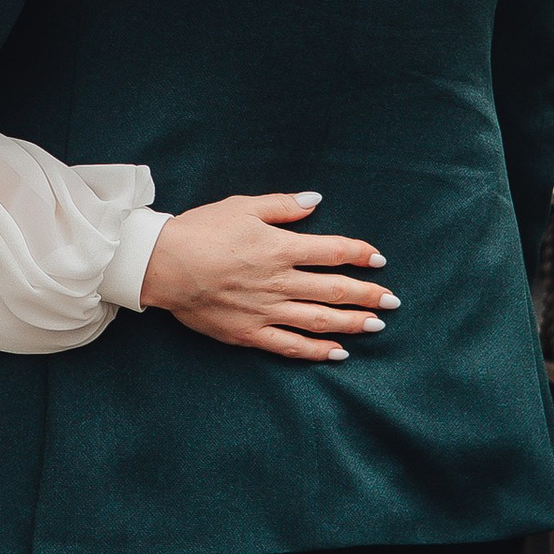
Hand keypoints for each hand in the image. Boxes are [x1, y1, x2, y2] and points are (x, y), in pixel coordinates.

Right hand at [138, 193, 394, 361]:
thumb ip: (282, 206)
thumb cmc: (200, 231)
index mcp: (279, 248)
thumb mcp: (241, 207)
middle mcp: (279, 282)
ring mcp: (266, 311)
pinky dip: (317, 350)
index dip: (359, 255)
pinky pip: (290, 346)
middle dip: (368, 295)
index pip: (332, 251)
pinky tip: (338, 352)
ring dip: (352, 323)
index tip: (377, 259)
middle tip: (393, 301)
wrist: (161, 265)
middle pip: (334, 290)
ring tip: (376, 325)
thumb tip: (315, 201)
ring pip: (319, 320)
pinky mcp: (249, 333)